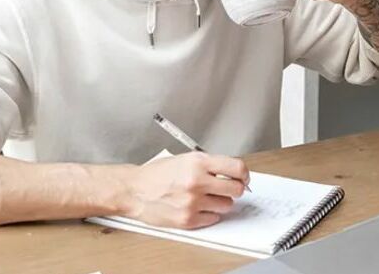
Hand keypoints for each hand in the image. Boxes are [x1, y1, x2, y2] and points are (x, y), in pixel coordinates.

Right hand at [124, 152, 249, 228]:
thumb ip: (208, 164)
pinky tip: (197, 206)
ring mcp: (193, 202)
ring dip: (220, 201)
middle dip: (234, 188)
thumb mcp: (184, 159)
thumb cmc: (156, 174)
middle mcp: (197, 181)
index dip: (244, 174)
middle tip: (226, 188)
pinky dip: (209, 214)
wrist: (135, 190)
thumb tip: (232, 172)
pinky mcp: (188, 219)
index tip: (243, 177)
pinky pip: (213, 218)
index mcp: (197, 162)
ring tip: (206, 197)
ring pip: (226, 205)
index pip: (237, 167)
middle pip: (236, 189)